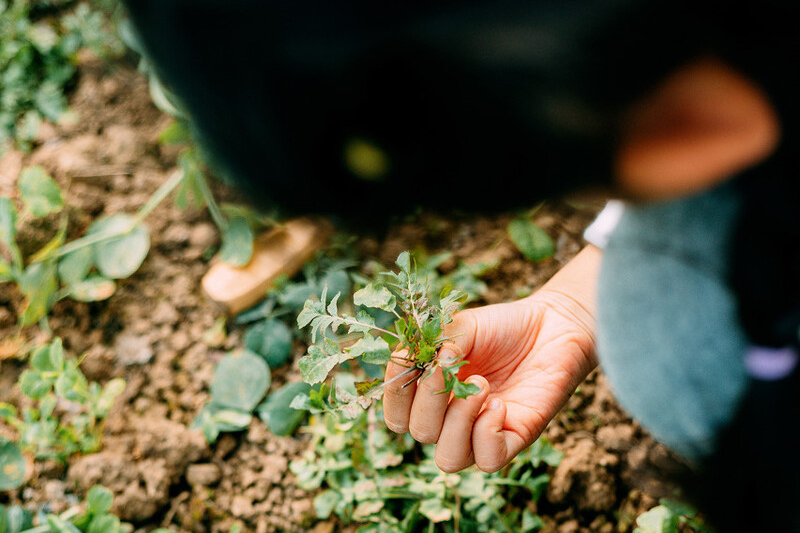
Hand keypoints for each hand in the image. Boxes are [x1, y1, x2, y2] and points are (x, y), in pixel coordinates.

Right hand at [383, 246, 601, 472]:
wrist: (553, 324)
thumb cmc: (503, 327)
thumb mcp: (459, 326)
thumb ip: (433, 344)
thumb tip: (425, 367)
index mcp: (431, 394)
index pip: (396, 414)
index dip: (395, 394)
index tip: (414, 361)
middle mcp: (452, 418)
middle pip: (418, 433)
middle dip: (430, 399)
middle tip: (452, 368)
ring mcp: (482, 432)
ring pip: (448, 458)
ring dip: (458, 421)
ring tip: (482, 385)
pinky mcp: (515, 438)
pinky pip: (487, 460)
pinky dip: (487, 433)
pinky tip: (500, 404)